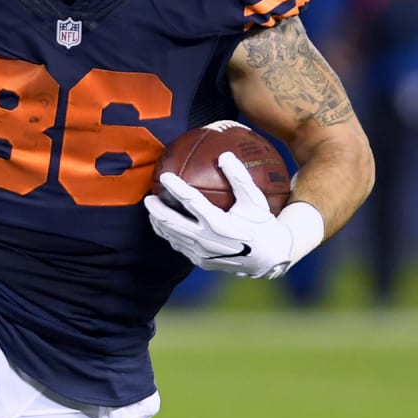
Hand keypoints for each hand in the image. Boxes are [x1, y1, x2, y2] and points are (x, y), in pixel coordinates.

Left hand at [144, 152, 293, 278]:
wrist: (268, 258)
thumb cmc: (261, 224)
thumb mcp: (255, 200)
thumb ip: (239, 178)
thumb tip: (225, 155)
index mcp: (220, 224)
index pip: (192, 203)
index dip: (176, 188)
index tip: (165, 176)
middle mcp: (207, 240)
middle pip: (173, 223)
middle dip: (157, 209)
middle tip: (148, 196)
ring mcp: (202, 254)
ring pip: (172, 236)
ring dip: (159, 222)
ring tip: (152, 209)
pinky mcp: (201, 262)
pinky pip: (179, 246)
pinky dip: (169, 235)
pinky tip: (164, 226)